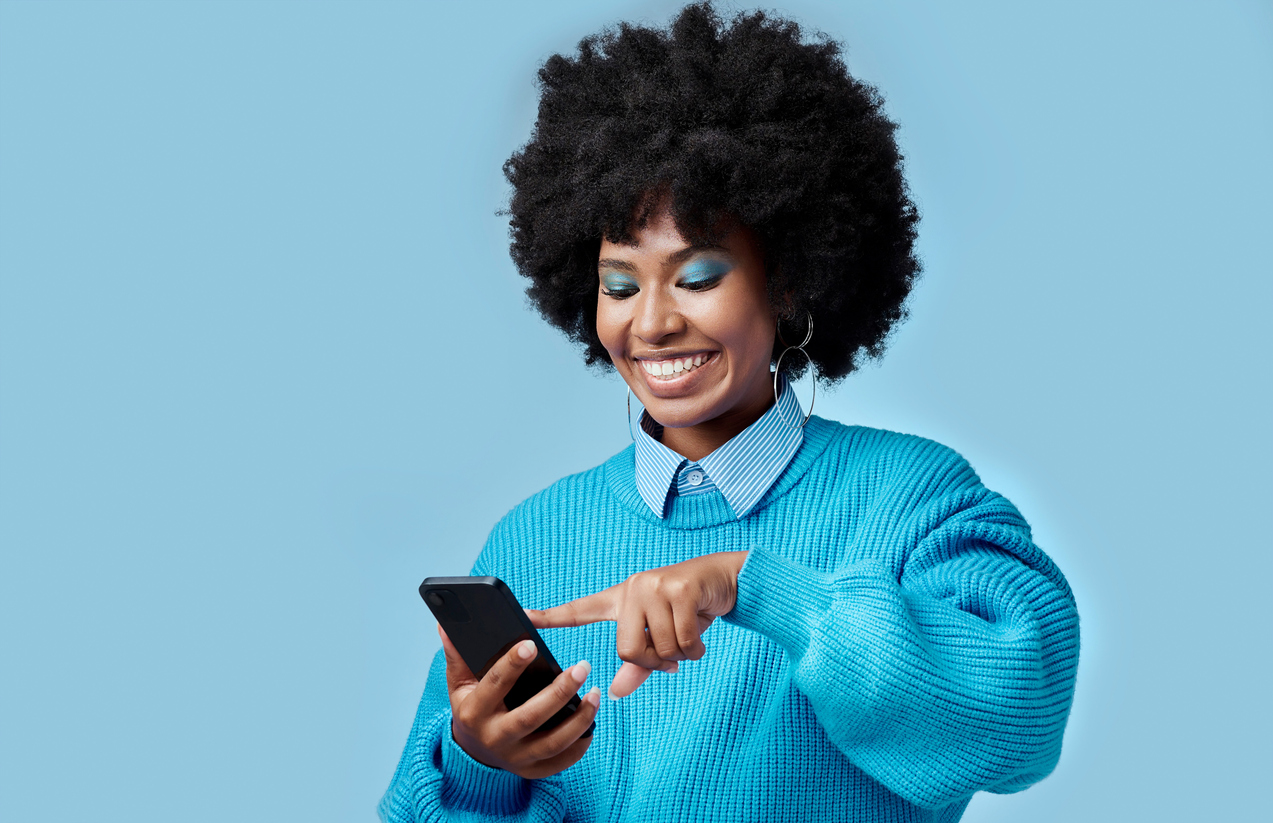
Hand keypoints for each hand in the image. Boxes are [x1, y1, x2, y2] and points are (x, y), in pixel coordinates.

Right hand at [439, 626, 599, 778]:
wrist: (473, 750)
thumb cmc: (471, 706)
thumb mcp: (459, 683)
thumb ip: (457, 655)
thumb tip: (446, 624)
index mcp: (474, 713)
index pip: (494, 685)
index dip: (512, 664)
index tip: (532, 644)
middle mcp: (494, 738)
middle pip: (530, 717)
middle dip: (559, 692)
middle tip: (583, 666)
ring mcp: (514, 758)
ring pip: (552, 743)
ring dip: (579, 718)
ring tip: (595, 693)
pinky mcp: (531, 771)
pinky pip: (560, 762)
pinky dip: (579, 745)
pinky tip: (591, 723)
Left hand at [528, 551, 747, 698]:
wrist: (724, 578)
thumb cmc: (689, 609)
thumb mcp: (662, 637)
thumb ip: (638, 666)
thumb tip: (614, 693)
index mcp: (620, 599)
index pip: (579, 610)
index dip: (550, 616)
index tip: (522, 616)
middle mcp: (632, 589)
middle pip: (627, 649)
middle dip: (653, 662)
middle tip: (670, 660)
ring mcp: (654, 586)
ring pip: (659, 648)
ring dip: (681, 655)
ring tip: (689, 641)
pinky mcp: (679, 588)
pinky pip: (683, 640)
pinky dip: (696, 650)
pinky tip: (701, 638)